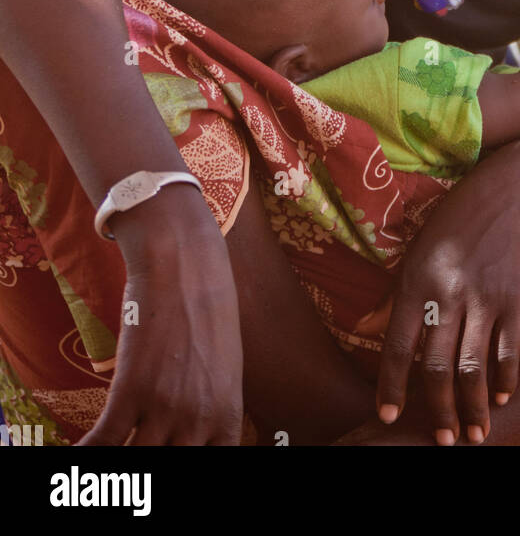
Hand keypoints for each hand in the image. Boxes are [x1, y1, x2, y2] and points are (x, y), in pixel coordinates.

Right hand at [79, 193, 242, 445]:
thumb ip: (210, 407)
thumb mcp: (224, 365)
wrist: (183, 263)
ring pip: (135, 462)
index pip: (214, 469)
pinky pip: (103, 444)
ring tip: (108, 454)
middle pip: (170, 469)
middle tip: (136, 458)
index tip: (173, 466)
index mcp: (227, 416)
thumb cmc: (206, 308)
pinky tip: (78, 455)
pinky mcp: (130, 391)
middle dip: (151, 468)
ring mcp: (164, 408)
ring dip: (117, 464)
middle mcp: (198, 420)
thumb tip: (195, 434)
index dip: (191, 471)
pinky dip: (87, 454)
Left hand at [375, 132, 519, 446]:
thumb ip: (392, 295)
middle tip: (442, 440)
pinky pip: (508, 352)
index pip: (395, 347)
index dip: (390, 387)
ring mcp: (484, 299)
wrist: (514, 189)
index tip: (389, 417)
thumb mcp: (416, 248)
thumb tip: (362, 330)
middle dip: (437, 410)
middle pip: (435, 368)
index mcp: (416, 280)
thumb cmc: (458, 216)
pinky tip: (503, 397)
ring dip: (473, 409)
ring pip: (472, 369)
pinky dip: (506, 380)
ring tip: (474, 434)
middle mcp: (447, 294)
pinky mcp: (516, 300)